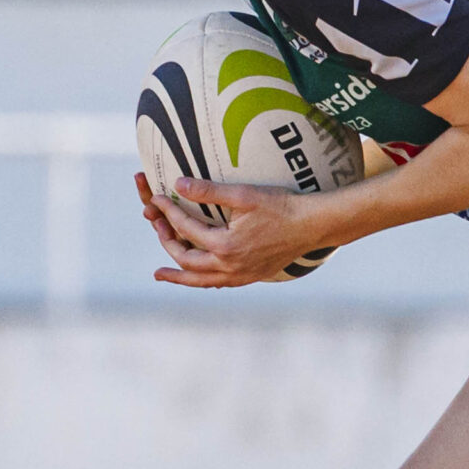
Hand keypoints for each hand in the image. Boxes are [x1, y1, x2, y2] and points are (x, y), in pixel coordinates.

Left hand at [134, 172, 326, 287]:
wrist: (312, 225)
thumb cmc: (280, 206)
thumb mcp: (243, 194)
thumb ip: (208, 191)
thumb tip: (177, 184)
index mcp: (224, 246)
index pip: (186, 228)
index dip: (168, 212)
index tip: (156, 198)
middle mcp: (229, 267)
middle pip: (186, 260)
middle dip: (167, 243)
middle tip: (156, 228)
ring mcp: (240, 276)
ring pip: (200, 280)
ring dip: (179, 276)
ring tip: (160, 274)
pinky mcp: (251, 277)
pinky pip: (219, 283)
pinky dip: (202, 280)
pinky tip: (197, 276)